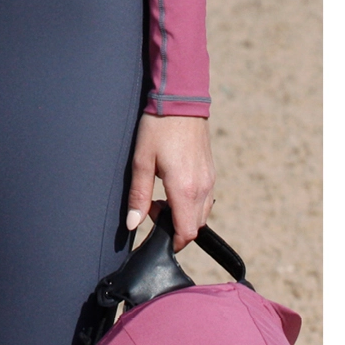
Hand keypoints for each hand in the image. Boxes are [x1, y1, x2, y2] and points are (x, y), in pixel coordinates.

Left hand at [126, 113, 214, 251]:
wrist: (181, 102)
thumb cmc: (157, 129)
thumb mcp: (141, 161)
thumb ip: (139, 195)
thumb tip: (133, 224)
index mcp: (185, 190)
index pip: (186, 232)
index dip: (172, 242)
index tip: (155, 237)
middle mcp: (202, 189)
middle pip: (195, 227)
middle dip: (175, 228)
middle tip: (152, 209)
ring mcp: (210, 181)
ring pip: (201, 214)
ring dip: (183, 216)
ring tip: (160, 197)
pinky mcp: (211, 173)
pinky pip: (204, 199)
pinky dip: (190, 203)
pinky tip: (172, 187)